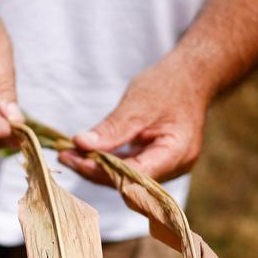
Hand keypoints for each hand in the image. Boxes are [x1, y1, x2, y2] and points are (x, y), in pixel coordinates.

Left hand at [60, 51, 210, 183]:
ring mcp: (169, 167)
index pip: (134, 175)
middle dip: (95, 171)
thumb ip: (111, 129)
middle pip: (129, 182)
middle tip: (65, 156)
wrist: (193, 76)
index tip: (74, 159)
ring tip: (69, 154)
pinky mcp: (160, 162)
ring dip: (99, 168)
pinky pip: (132, 169)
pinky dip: (110, 162)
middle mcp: (176, 167)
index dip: (102, 172)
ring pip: (128, 178)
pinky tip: (86, 153)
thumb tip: (81, 144)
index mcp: (176, 153)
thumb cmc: (169, 85)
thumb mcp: (137, 104)